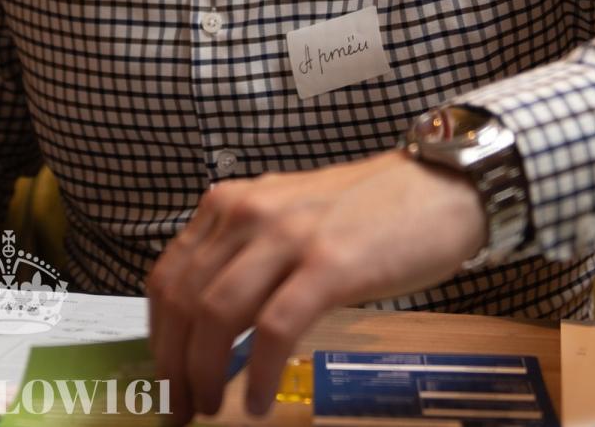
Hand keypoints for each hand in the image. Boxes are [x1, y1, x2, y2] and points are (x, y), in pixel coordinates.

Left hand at [146, 151, 486, 419]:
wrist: (438, 189)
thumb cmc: (365, 213)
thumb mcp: (285, 221)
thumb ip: (243, 259)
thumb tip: (204, 327)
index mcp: (228, 204)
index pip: (167, 277)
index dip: (156, 337)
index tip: (161, 377)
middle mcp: (247, 213)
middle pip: (182, 300)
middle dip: (171, 364)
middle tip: (176, 406)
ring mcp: (287, 237)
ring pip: (215, 314)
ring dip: (203, 373)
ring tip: (209, 408)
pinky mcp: (328, 265)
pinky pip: (272, 329)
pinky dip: (255, 373)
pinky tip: (255, 401)